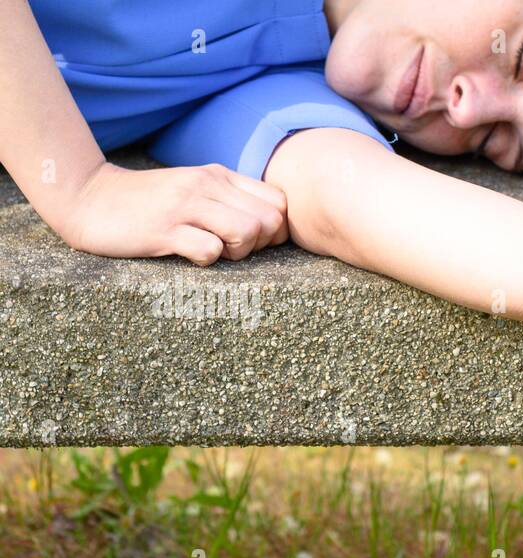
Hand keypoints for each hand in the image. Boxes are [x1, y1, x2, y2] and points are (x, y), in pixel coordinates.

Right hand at [59, 162, 288, 264]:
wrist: (88, 197)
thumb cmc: (150, 204)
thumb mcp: (196, 190)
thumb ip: (232, 200)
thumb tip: (273, 228)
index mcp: (220, 176)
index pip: (280, 203)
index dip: (276, 230)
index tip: (253, 240)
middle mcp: (207, 185)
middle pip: (271, 222)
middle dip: (261, 245)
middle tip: (232, 250)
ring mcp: (185, 205)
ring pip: (247, 232)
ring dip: (237, 253)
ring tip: (212, 251)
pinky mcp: (164, 229)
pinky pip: (210, 250)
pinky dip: (206, 261)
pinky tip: (188, 255)